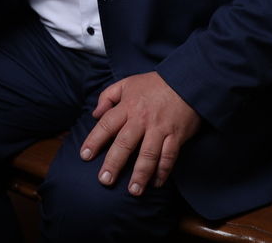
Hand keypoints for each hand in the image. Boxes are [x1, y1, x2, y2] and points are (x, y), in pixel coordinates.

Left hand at [78, 71, 199, 195]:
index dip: (94, 140)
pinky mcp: (176, 136)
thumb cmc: (154, 84)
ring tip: (133, 191)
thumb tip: (94, 114)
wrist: (187, 81)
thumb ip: (108, 96)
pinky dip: (163, 171)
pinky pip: (169, 156)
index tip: (84, 156)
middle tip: (105, 180)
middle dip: (114, 163)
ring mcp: (160, 129)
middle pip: (125, 143)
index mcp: (128, 106)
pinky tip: (156, 183)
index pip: (106, 124)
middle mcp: (142, 119)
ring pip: (148, 154)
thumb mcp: (127, 83)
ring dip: (140, 174)